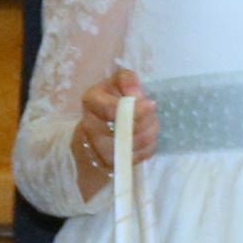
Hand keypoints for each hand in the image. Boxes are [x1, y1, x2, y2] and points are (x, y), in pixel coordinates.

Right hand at [69, 72, 154, 196]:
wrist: (99, 124)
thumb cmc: (111, 98)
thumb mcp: (117, 82)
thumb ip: (127, 80)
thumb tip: (136, 93)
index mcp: (91, 101)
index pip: (111, 109)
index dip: (135, 109)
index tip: (151, 104)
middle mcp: (90, 126)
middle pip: (123, 130)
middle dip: (145, 121)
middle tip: (152, 114)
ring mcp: (98, 147)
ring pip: (131, 145)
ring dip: (148, 134)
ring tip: (151, 123)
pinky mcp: (111, 162)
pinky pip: (137, 157)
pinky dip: (148, 147)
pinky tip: (147, 137)